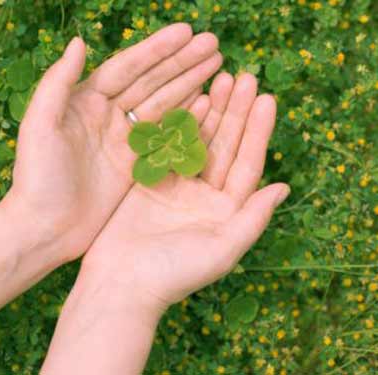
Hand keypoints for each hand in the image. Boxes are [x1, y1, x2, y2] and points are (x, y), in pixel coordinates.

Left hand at [0, 24, 222, 264]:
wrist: (44, 229)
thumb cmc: (36, 178)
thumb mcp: (38, 126)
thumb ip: (57, 83)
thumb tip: (80, 42)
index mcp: (85, 101)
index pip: (127, 68)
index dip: (157, 50)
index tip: (187, 33)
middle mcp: (107, 116)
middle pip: (150, 82)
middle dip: (181, 62)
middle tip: (214, 45)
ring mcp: (123, 141)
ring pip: (162, 105)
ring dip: (188, 84)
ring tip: (217, 66)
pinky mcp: (134, 165)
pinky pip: (165, 137)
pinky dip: (186, 120)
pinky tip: (206, 104)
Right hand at [81, 72, 289, 309]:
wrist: (119, 283)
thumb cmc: (173, 273)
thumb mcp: (222, 250)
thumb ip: (253, 218)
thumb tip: (284, 188)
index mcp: (225, 211)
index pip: (247, 164)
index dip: (258, 131)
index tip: (266, 99)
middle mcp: (203, 196)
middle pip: (224, 146)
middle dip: (235, 113)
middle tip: (244, 77)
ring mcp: (175, 186)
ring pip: (196, 141)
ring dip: (210, 112)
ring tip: (220, 79)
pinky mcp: (148, 181)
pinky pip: (166, 146)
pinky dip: (176, 123)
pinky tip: (187, 99)